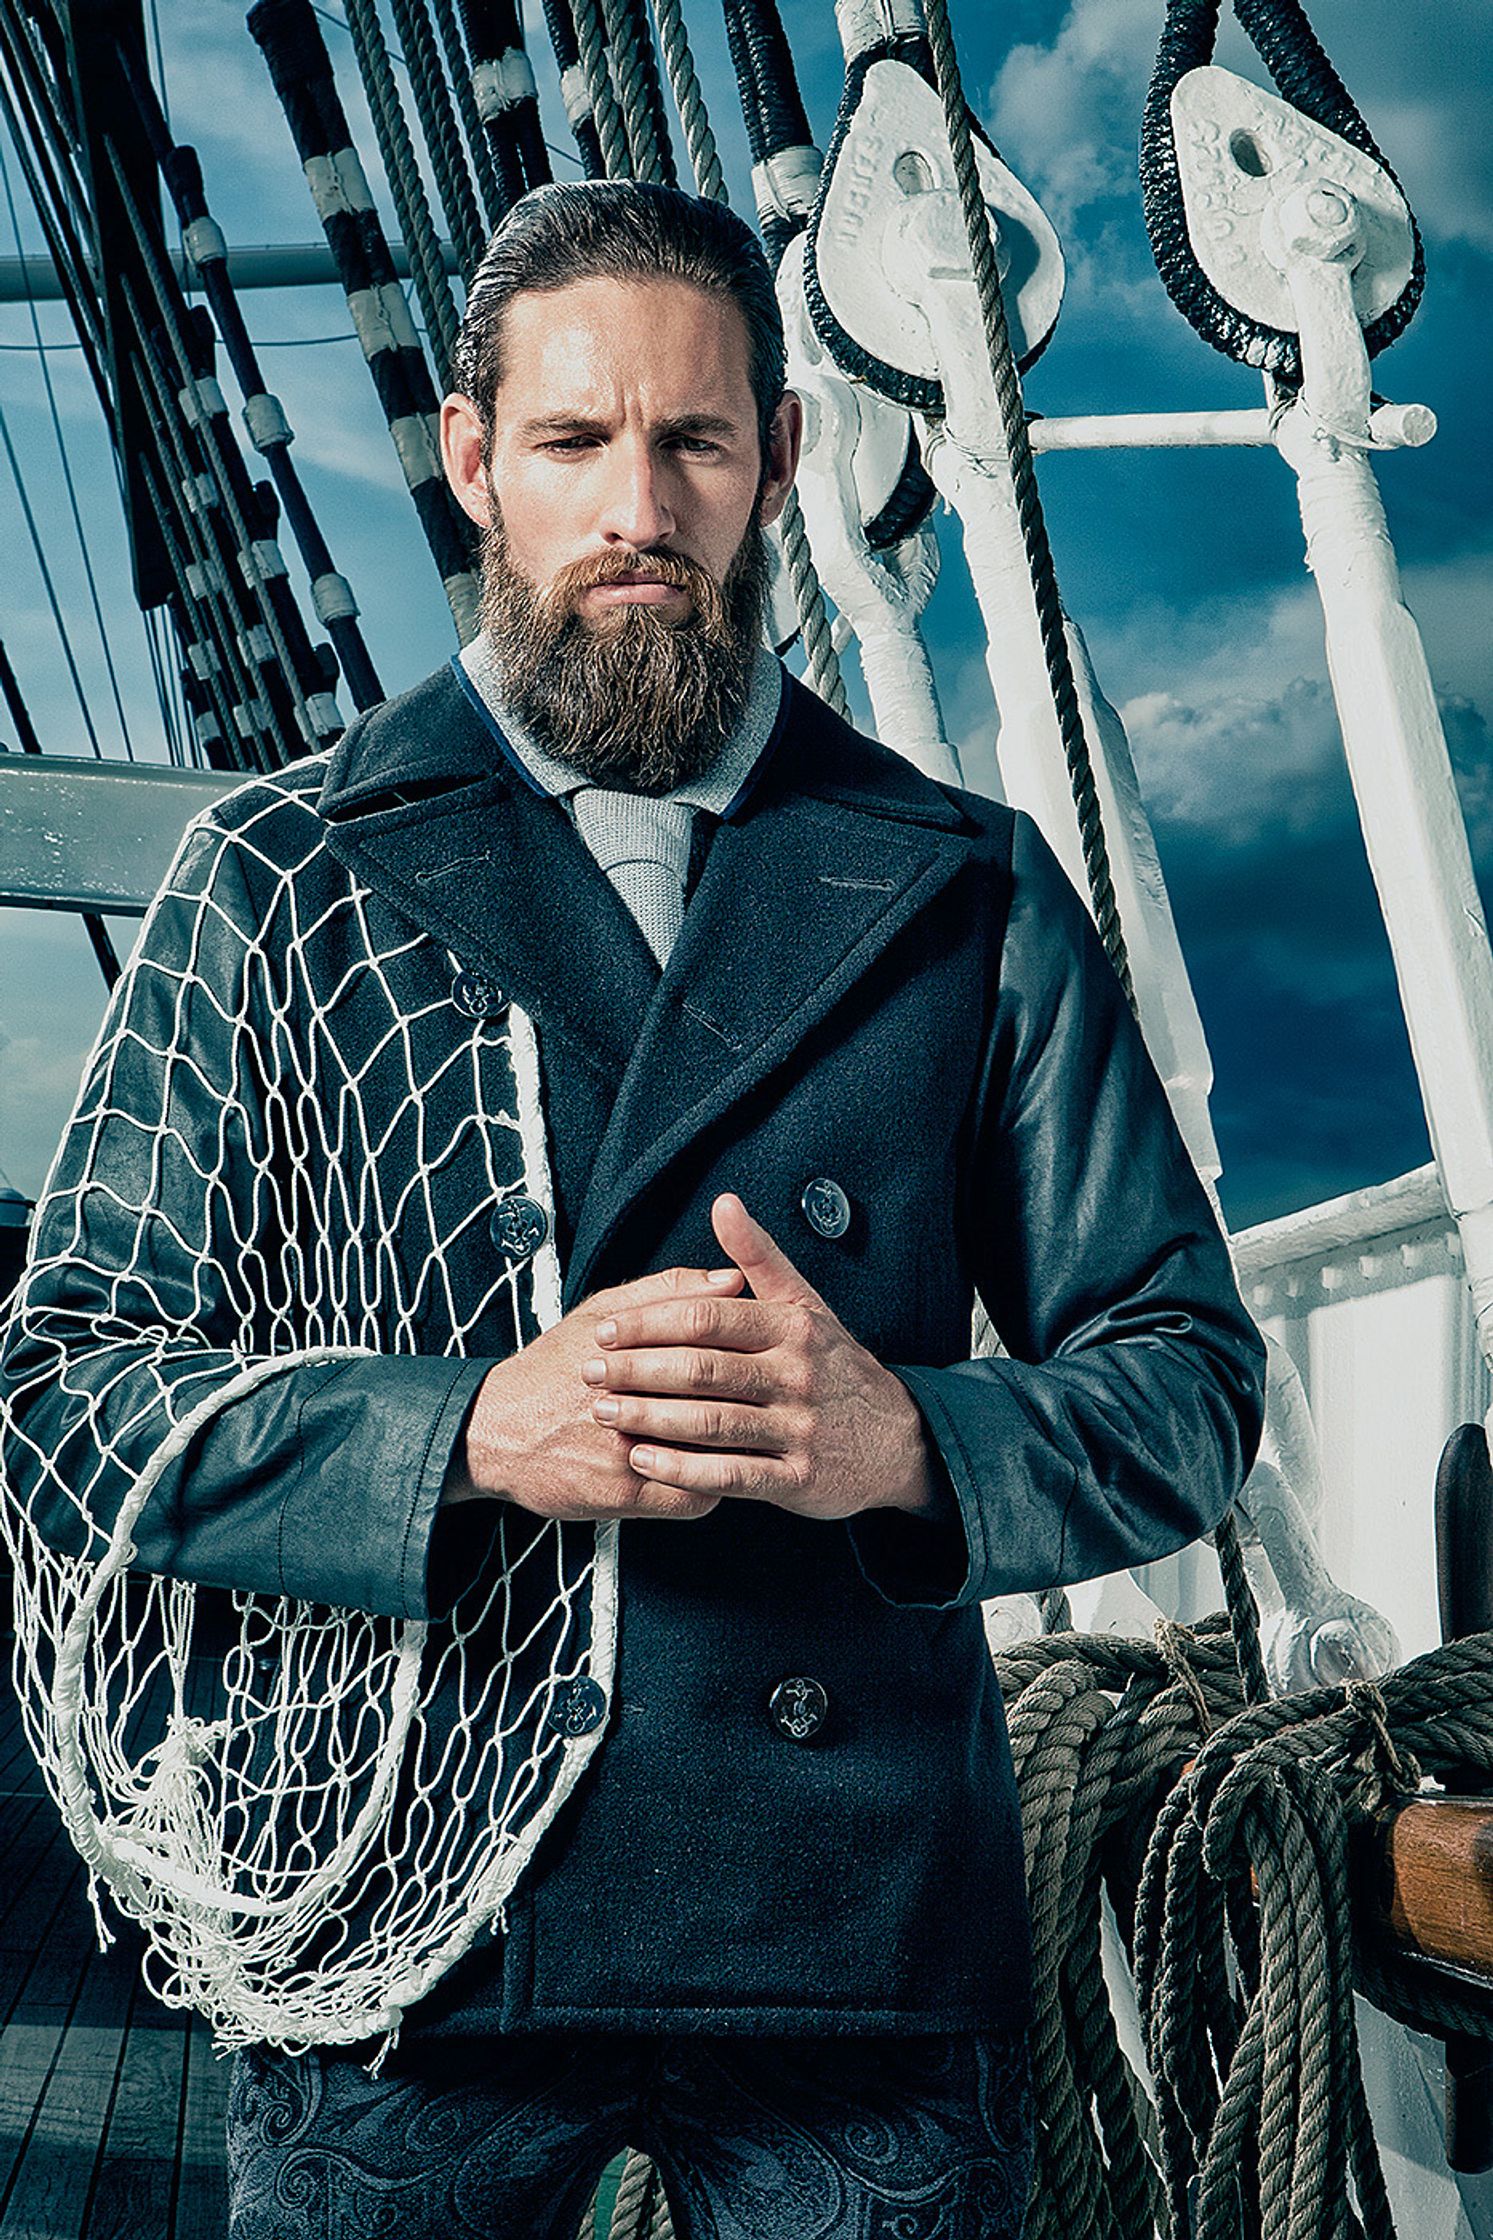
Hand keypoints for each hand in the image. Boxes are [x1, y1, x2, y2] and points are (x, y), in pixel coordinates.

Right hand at [448, 1260, 746, 1520]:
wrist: (493, 1431)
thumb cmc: (554, 1367)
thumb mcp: (602, 1311)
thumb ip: (669, 1291)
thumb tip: (734, 1281)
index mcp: (631, 1348)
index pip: (716, 1345)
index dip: (751, 1348)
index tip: (769, 1350)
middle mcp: (630, 1400)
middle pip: (720, 1398)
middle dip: (753, 1398)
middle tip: (772, 1396)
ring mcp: (629, 1452)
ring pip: (714, 1453)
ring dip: (738, 1445)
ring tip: (752, 1432)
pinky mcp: (626, 1496)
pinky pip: (695, 1497)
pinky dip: (712, 1484)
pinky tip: (714, 1469)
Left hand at [582, 1192, 937, 1521]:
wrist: (900, 1439)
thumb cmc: (836, 1368)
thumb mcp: (807, 1304)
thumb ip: (760, 1256)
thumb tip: (724, 1202)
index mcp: (793, 1327)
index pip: (709, 1318)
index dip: (651, 1323)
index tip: (606, 1330)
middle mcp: (798, 1375)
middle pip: (704, 1369)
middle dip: (638, 1371)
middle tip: (591, 1374)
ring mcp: (800, 1428)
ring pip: (712, 1422)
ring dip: (651, 1419)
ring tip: (605, 1414)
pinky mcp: (799, 1479)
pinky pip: (731, 1475)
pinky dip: (683, 1469)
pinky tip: (644, 1461)